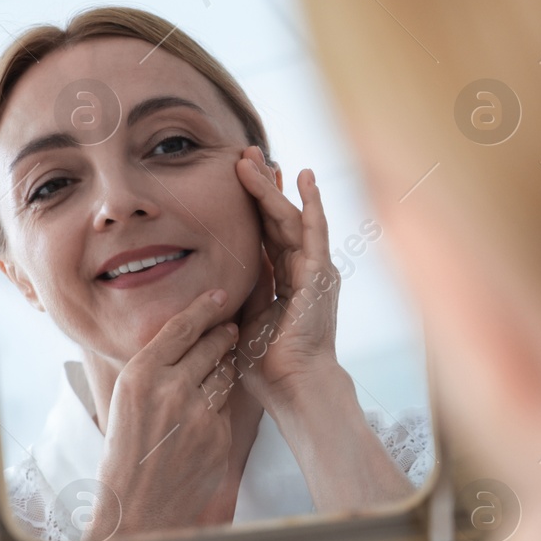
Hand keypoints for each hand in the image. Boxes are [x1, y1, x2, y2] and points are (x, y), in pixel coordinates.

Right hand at [93, 289, 241, 539]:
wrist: (137, 507)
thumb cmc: (127, 453)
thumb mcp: (126, 401)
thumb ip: (152, 370)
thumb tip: (179, 339)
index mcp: (139, 375)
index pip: (181, 328)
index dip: (204, 308)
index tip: (220, 295)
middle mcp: (169, 389)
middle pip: (210, 346)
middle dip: (223, 335)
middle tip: (230, 327)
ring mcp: (197, 412)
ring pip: (225, 373)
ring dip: (225, 368)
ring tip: (222, 363)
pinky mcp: (218, 434)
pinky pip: (228, 406)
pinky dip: (222, 404)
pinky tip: (210, 411)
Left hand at [231, 146, 342, 414]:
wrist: (294, 386)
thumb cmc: (268, 364)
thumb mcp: (244, 318)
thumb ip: (242, 290)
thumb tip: (220, 269)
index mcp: (283, 282)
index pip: (265, 234)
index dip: (251, 206)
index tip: (238, 177)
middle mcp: (302, 271)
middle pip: (278, 219)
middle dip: (261, 186)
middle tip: (245, 154)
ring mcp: (314, 271)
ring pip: (290, 218)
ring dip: (273, 188)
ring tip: (257, 158)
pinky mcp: (320, 274)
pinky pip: (314, 231)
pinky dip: (312, 204)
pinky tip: (307, 179)